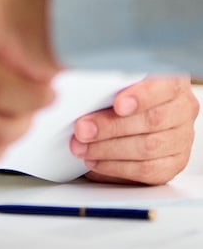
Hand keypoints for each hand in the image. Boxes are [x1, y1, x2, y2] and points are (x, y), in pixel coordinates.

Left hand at [71, 76, 198, 183]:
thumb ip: (108, 78)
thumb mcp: (120, 76)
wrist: (143, 109)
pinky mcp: (173, 162)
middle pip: (151, 121)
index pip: (163, 87)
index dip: (140, 97)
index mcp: (173, 81)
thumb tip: (65, 77)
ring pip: (148, 148)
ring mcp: (181, 138)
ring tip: (83, 148)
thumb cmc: (125, 89)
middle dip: (111, 127)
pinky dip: (117, 168)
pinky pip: (148, 172)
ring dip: (109, 150)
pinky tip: (96, 161)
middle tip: (82, 129)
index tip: (117, 104)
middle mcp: (182, 109)